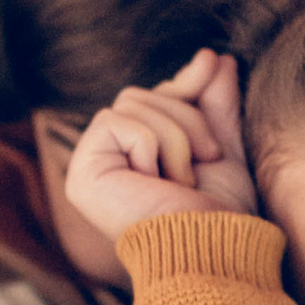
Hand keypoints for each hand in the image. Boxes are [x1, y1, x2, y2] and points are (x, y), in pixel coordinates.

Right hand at [62, 47, 255, 248]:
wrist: (215, 247)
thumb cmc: (221, 211)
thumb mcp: (220, 147)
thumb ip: (213, 104)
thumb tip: (214, 56)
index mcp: (135, 157)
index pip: (150, 98)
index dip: (183, 85)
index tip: (215, 63)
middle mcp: (108, 161)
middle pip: (139, 95)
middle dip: (185, 118)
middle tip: (208, 158)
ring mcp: (91, 167)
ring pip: (131, 103)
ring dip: (174, 137)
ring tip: (184, 180)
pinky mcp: (83, 173)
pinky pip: (117, 121)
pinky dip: (151, 145)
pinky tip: (158, 182)